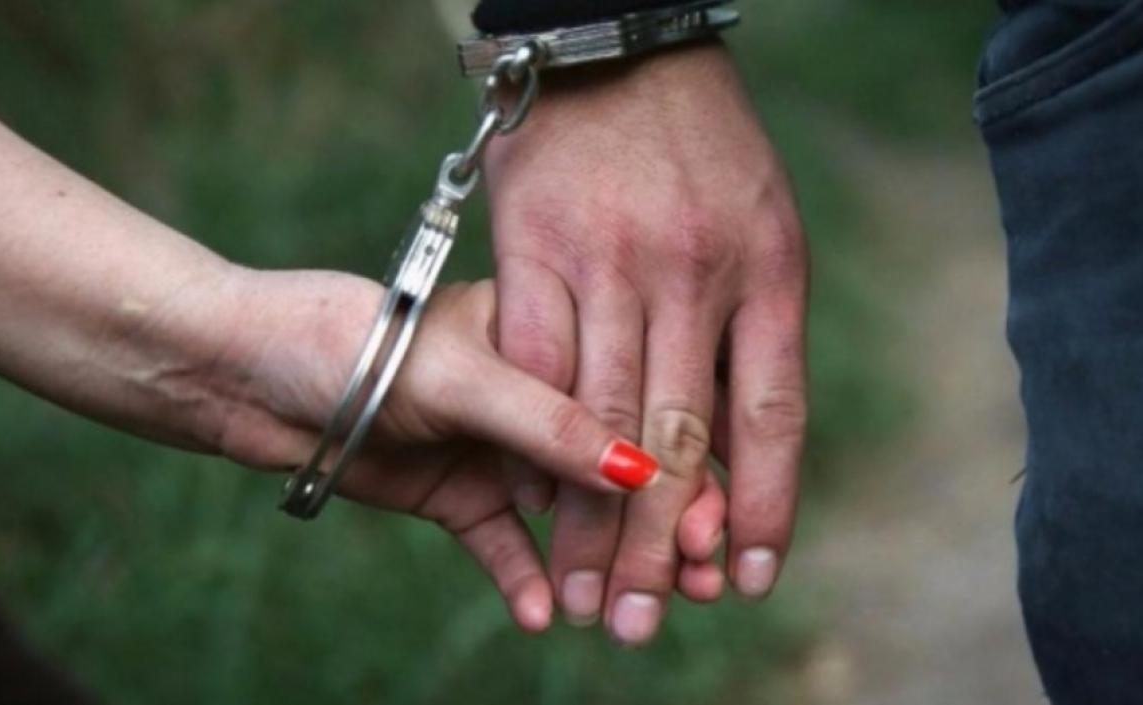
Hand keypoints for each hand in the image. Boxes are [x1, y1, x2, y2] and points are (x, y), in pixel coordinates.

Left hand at [186, 271, 658, 630]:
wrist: (244, 373)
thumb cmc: (348, 341)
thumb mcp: (456, 372)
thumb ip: (546, 421)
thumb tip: (640, 472)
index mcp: (550, 334)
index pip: (639, 399)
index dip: (684, 461)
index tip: (716, 522)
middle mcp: (534, 392)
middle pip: (617, 465)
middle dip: (662, 524)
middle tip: (697, 582)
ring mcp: (496, 446)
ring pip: (569, 515)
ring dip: (606, 561)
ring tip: (636, 614)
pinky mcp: (455, 493)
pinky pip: (503, 547)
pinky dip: (524, 581)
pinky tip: (546, 616)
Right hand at [484, 42, 807, 643]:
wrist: (614, 53)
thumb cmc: (698, 150)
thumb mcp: (757, 232)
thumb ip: (743, 340)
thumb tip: (729, 458)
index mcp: (768, 268)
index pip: (771, 416)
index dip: (762, 506)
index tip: (747, 580)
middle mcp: (692, 271)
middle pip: (677, 434)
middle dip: (661, 542)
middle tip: (644, 623)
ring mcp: (609, 259)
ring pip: (598, 415)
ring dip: (588, 517)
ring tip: (583, 594)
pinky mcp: (534, 247)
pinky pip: (532, 363)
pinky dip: (529, 440)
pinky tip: (528, 505)